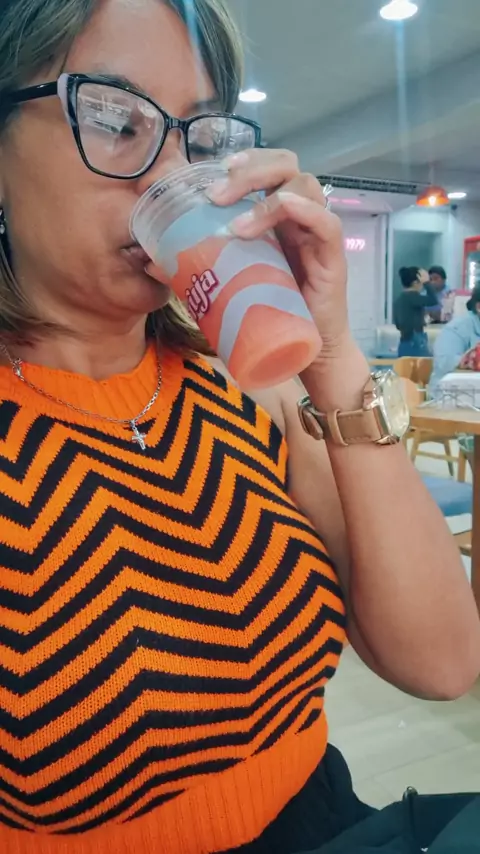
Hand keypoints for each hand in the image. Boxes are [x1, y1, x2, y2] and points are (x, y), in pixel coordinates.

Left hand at [207, 148, 350, 357]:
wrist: (304, 349)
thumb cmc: (270, 312)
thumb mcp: (230, 283)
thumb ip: (196, 268)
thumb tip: (150, 263)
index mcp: (276, 214)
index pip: (267, 166)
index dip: (244, 160)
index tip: (210, 172)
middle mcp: (299, 215)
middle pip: (285, 164)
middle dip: (249, 171)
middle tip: (215, 195)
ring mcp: (317, 233)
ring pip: (305, 186)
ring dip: (265, 199)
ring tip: (236, 228)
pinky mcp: (333, 257)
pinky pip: (326, 222)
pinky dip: (304, 210)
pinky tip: (283, 208)